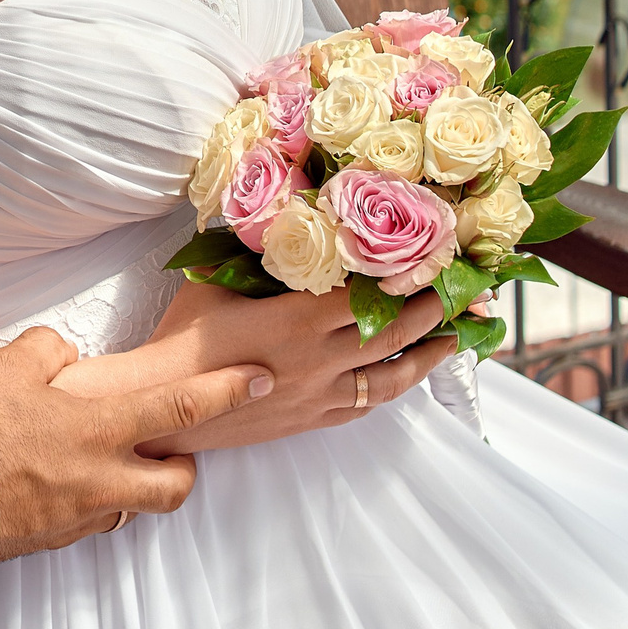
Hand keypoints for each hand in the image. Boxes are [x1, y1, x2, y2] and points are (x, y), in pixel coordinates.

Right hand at [0, 327, 271, 561]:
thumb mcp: (10, 365)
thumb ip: (49, 350)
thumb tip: (65, 355)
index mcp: (99, 428)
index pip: (180, 406)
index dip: (226, 390)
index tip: (260, 381)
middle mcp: (103, 477)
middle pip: (177, 485)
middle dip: (187, 469)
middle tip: (170, 450)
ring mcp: (83, 513)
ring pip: (135, 509)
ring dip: (136, 488)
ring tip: (110, 465)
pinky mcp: (59, 537)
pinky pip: (92, 522)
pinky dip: (89, 503)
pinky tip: (61, 485)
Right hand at [134, 282, 458, 453]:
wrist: (165, 404)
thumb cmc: (184, 336)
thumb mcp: (214, 279)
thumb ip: (251, 250)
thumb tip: (271, 209)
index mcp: (299, 320)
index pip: (369, 293)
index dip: (405, 275)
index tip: (436, 259)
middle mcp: (320, 360)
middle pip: (392, 333)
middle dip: (431, 311)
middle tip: (463, 293)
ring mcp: (319, 395)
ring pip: (390, 377)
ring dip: (427, 357)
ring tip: (454, 341)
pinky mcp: (311, 419)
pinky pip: (365, 405)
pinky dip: (390, 388)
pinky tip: (401, 377)